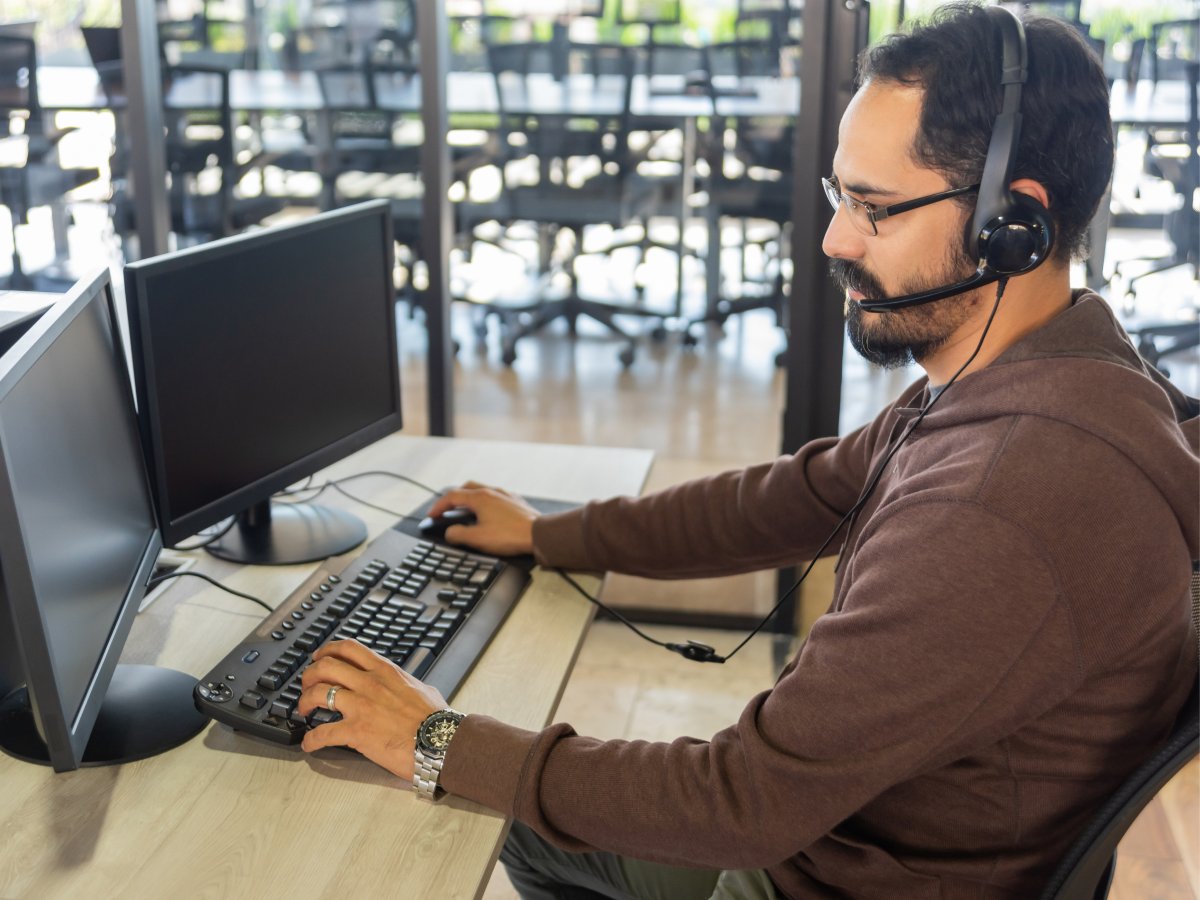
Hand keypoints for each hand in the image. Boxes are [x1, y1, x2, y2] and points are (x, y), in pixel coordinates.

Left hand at [298, 640, 447, 780]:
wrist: (442, 741)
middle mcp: (369, 684)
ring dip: (304, 701)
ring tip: (303, 710)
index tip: (319, 657)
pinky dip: (311, 739)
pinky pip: (322, 733)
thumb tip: (405, 686)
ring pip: (318, 693)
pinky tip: (309, 743)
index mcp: (385, 671)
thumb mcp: (421, 688)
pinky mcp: (356, 732)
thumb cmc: (436, 719)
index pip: (349, 649)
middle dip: (309, 674)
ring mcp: (361, 706)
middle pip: (325, 667)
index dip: (327, 650)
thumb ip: (405, 683)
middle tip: (306, 685)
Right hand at [425, 481, 538, 555]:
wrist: (539, 535)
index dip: (438, 506)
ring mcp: (505, 496)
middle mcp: (492, 492)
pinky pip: (495, 498)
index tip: (432, 515)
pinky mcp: (516, 502)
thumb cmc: (511, 535)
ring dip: (470, 501)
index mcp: (480, 498)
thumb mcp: (477, 539)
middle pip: (466, 489)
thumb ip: (458, 534)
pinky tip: (488, 516)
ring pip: (482, 492)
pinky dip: (485, 504)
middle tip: (447, 510)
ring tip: (465, 513)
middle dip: (453, 499)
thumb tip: (450, 532)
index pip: (451, 497)